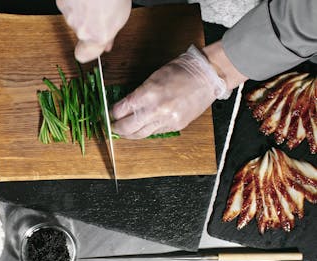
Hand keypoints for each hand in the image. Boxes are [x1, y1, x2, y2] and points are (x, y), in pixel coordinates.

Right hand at [56, 0, 131, 62]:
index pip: (83, 56)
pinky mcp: (62, 1)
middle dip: (90, 24)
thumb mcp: (121, 17)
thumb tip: (107, 43)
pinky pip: (69, 5)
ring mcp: (69, 14)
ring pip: (75, 18)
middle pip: (82, 33)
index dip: (88, 51)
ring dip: (83, 11)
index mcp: (96, 37)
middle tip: (102, 12)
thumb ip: (111, 33)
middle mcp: (80, 29)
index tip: (94, 47)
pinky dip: (76, 0)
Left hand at [111, 45, 228, 138]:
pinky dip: (146, 131)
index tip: (109, 113)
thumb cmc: (181, 71)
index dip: (112, 113)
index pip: (121, 110)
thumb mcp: (153, 77)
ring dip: (130, 134)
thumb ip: (138, 94)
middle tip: (112, 126)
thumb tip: (124, 106)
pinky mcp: (175, 126)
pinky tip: (142, 128)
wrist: (207, 76)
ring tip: (124, 131)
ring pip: (141, 134)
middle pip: (127, 127)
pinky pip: (155, 133)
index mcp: (148, 94)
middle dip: (117, 128)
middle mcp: (156, 110)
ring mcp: (166, 120)